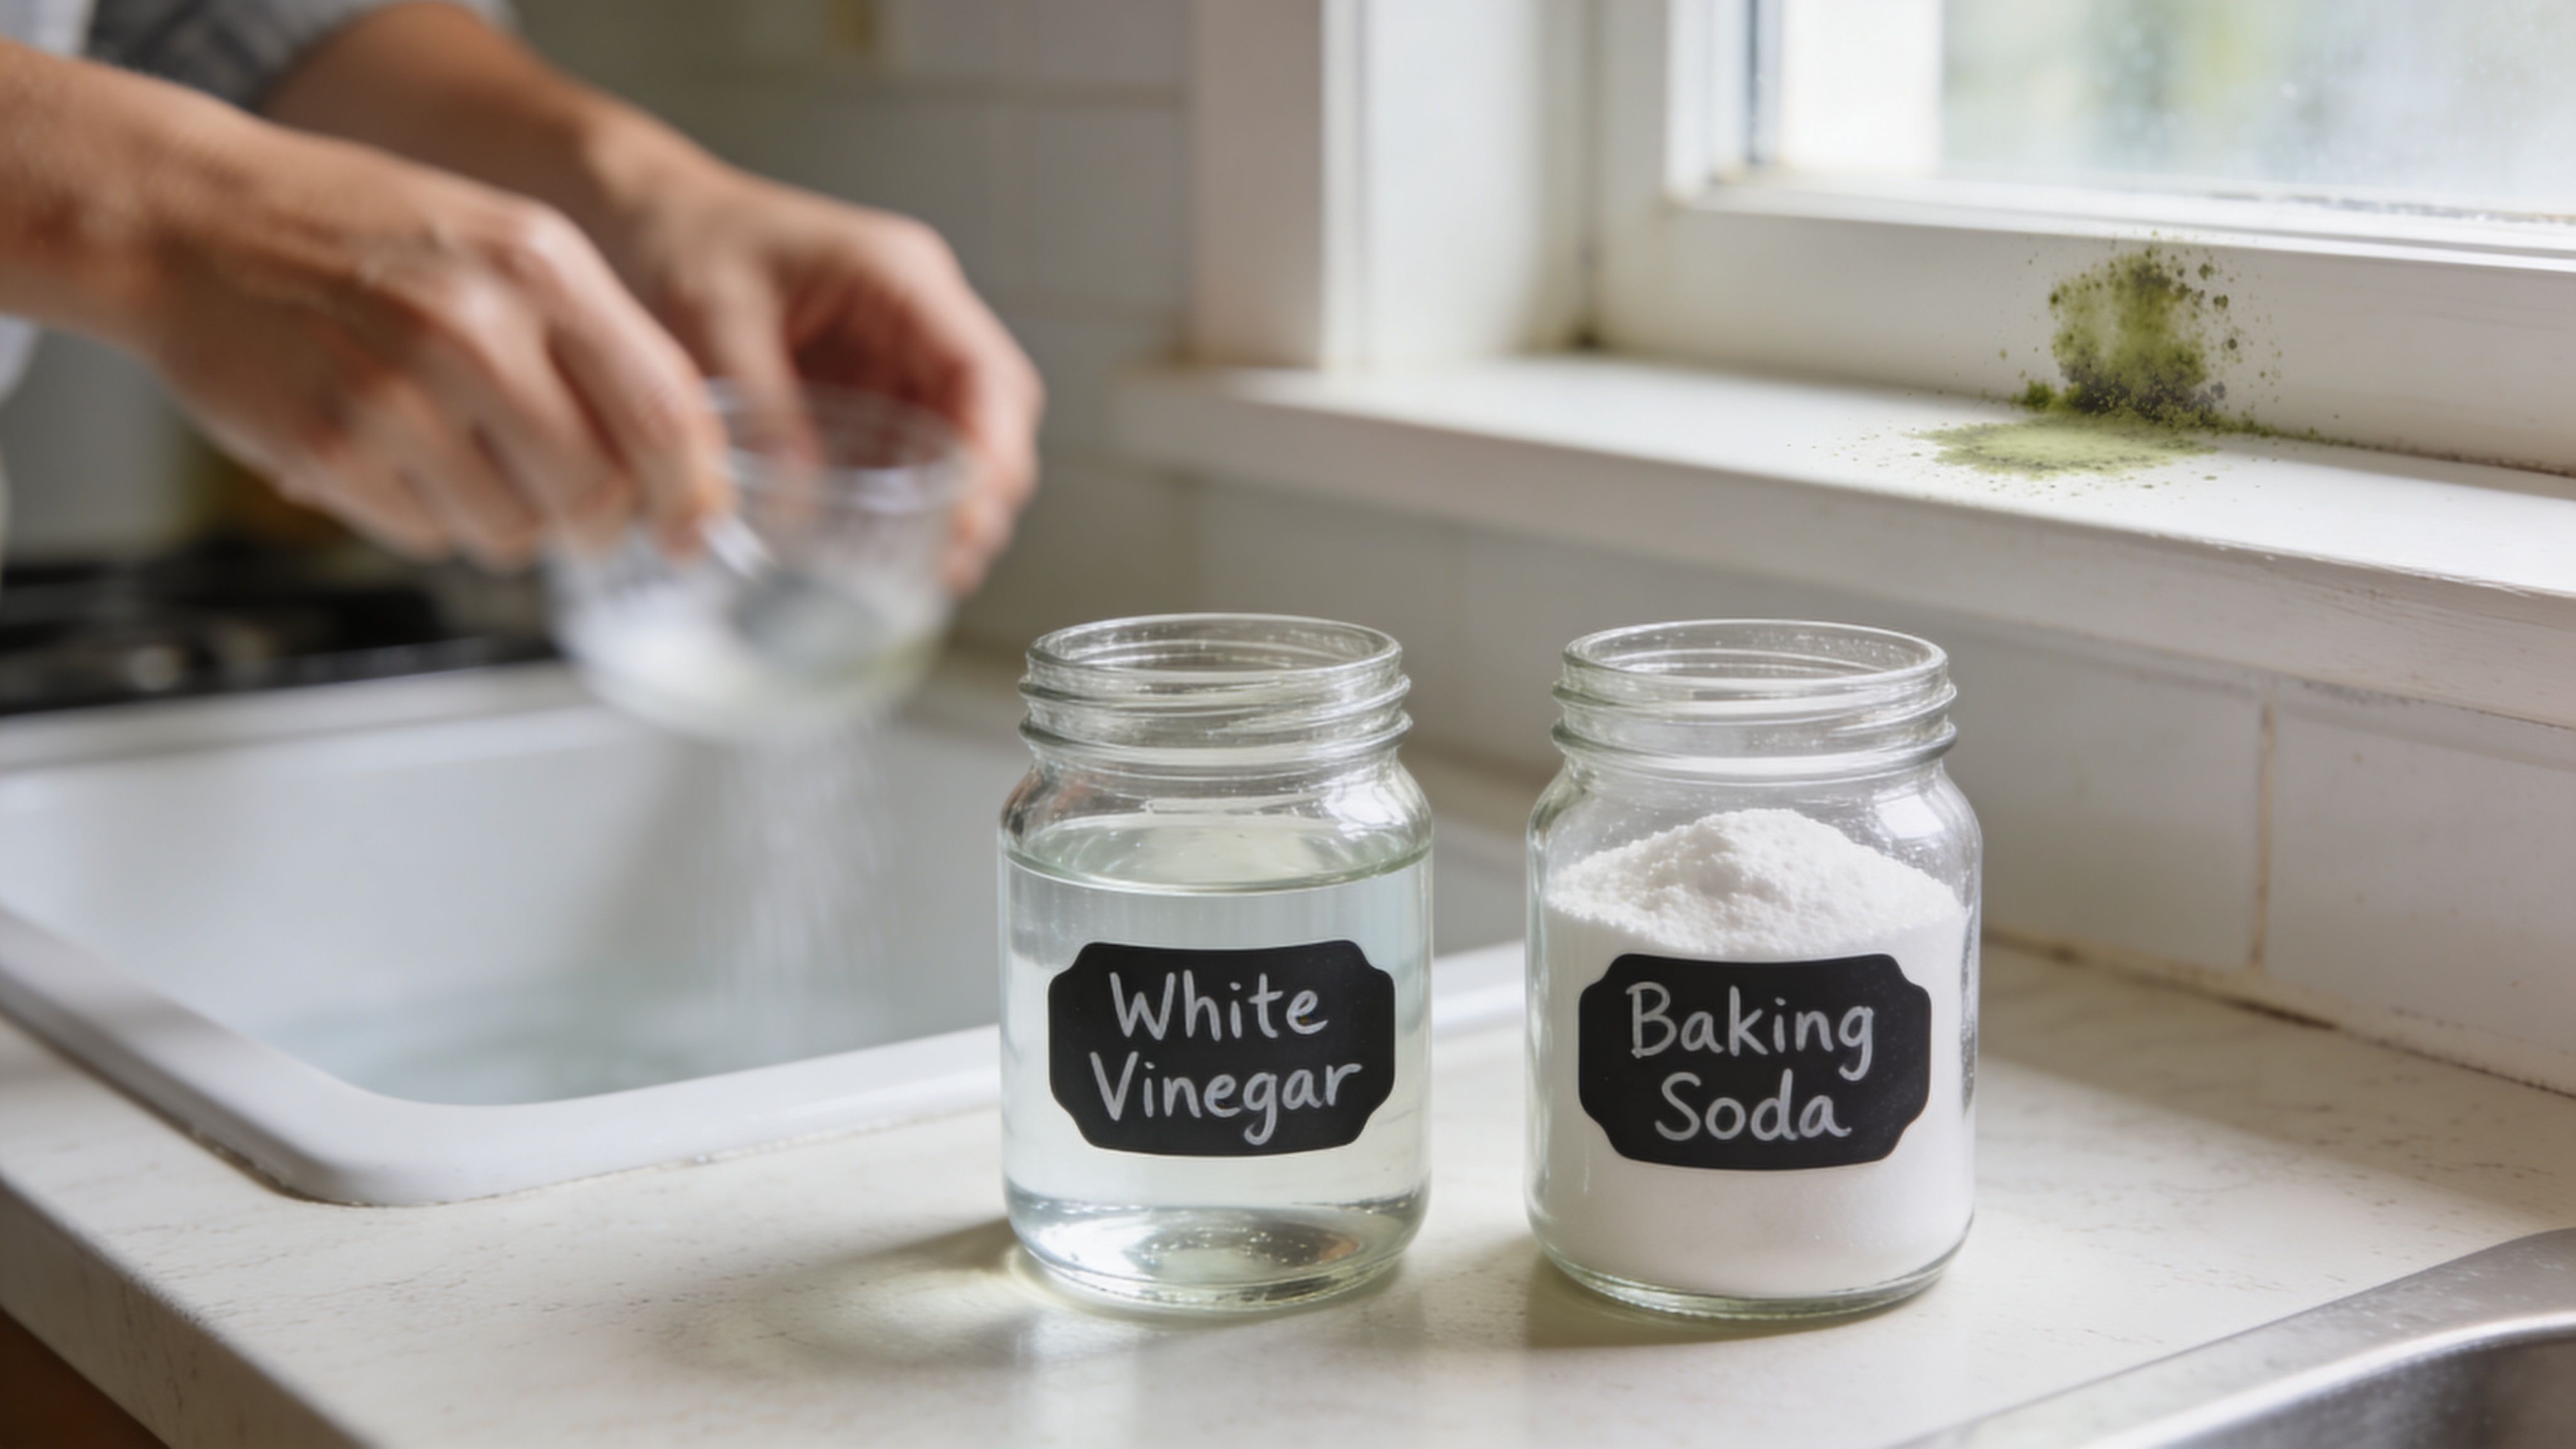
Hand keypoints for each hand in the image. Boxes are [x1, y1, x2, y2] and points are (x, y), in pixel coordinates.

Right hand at [131, 125, 732, 567]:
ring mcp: (398, 394)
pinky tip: (395, 454)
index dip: (693, 493)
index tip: (691, 526)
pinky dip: (429, 517)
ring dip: (508, 521)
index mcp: (541, 269)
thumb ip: (599, 340)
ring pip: (515, 532)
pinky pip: (429, 536)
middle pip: (598, 494)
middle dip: (597, 523)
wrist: (195, 220)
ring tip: (461, 455)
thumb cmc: (362, 234)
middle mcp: (477, 329)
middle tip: (573, 509)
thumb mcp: (509, 246)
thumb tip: (680, 460)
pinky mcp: (331, 450)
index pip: (667, 416)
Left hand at [597, 160, 1043, 590]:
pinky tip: (892, 547)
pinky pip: (912, 447)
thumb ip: (760, 409)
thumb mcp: (709, 315)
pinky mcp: (870, 384)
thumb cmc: (679, 236)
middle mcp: (917, 313)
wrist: (642, 216)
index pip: (984, 370)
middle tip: (954, 564)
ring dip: (957, 503)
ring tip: (931, 573)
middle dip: (985, 490)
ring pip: (963, 435)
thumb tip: (801, 510)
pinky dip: (913, 499)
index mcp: (898, 276)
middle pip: (994, 410)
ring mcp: (898, 350)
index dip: (992, 451)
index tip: (970, 521)